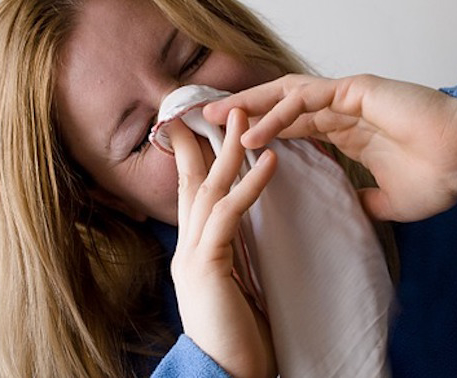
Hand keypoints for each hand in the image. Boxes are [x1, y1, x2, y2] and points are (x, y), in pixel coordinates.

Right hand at [168, 108, 277, 377]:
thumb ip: (234, 252)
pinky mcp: (206, 265)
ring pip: (208, 188)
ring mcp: (192, 254)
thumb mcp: (235, 284)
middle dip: (207, 139)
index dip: (197, 153)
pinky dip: (250, 186)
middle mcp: (186, 245)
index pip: (193, 190)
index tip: (208, 123)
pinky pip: (229, 216)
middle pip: (195, 179)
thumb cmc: (239, 335)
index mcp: (195, 248)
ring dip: (228, 149)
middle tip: (223, 105)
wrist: (227, 376)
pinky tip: (269, 161)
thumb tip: (248, 227)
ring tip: (245, 117)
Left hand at [204, 74, 456, 221]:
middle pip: (278, 105)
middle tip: (206, 121)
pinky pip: (308, 99)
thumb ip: (366, 199)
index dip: (258, 130)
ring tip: (216, 120)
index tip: (226, 142)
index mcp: (345, 130)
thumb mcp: (390, 199)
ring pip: (286, 96)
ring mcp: (348, 98)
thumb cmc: (439, 175)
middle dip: (242, 112)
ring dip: (249, 107)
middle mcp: (340, 110)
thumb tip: (354, 209)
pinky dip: (278, 114)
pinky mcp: (358, 91)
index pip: (290, 126)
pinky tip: (253, 132)